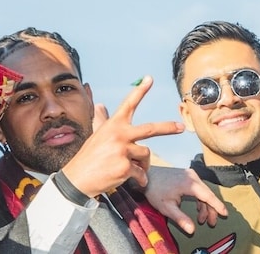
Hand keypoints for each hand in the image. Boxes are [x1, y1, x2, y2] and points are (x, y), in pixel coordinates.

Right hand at [63, 76, 184, 196]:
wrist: (78, 178)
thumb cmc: (88, 156)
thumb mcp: (96, 135)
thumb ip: (101, 120)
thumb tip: (100, 105)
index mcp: (113, 125)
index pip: (128, 104)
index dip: (140, 90)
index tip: (149, 78)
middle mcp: (119, 134)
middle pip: (150, 129)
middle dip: (168, 128)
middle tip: (181, 127)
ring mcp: (122, 150)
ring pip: (146, 155)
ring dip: (143, 165)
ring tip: (133, 170)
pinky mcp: (125, 167)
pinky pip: (141, 173)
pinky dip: (140, 179)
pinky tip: (134, 181)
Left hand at [144, 166, 227, 233]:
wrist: (146, 176)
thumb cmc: (155, 190)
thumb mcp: (166, 207)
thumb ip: (180, 218)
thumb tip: (192, 230)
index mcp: (189, 184)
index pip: (208, 196)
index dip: (217, 206)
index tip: (225, 214)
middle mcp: (192, 177)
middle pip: (207, 194)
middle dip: (211, 210)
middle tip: (211, 223)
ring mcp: (189, 174)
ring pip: (203, 191)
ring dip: (205, 205)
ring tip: (202, 220)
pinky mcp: (187, 175)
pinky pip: (198, 188)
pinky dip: (199, 198)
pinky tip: (197, 208)